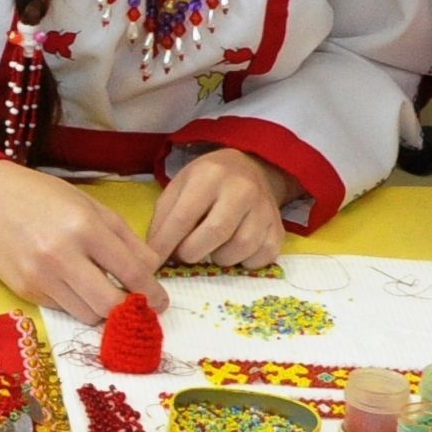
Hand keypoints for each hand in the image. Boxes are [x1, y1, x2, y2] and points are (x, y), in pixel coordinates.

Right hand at [0, 163, 157, 322]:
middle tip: (138, 307)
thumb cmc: (45, 198)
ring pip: (87, 314)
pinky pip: (63, 309)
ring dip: (102, 309)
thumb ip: (126, 239)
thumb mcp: (91, 206)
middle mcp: (61, 254)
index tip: (160, 302)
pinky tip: (74, 286)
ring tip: (104, 294)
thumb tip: (151, 271)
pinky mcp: (25, 290)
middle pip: (110, 304)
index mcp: (84, 227)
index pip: (131, 272)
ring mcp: (40, 276)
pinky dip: (76, 303)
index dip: (152, 292)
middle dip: (130, 310)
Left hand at [151, 146, 292, 268]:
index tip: (154, 262)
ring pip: (240, 248)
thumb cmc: (206, 182)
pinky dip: (243, 262)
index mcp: (210, 175)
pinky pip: (260, 258)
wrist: (249, 169)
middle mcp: (242, 189)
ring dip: (218, 258)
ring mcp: (264, 208)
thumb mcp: (179, 187)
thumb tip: (155, 255)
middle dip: (192, 252)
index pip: (184, 216)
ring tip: (211, 247)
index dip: (165, 244)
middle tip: (184, 254)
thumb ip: (163, 218)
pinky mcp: (278, 228)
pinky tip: (233, 250)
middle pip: (215, 233)